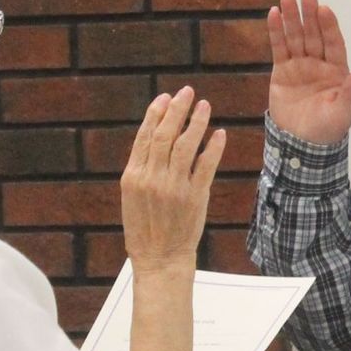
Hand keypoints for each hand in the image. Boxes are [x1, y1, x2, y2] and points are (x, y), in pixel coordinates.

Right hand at [120, 87, 224, 272]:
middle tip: (186, 91)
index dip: (156, 114)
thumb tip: (153, 138)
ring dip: (196, 122)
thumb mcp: (131, 196)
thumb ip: (141, 168)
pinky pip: (206, 166)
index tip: (165, 97)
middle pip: (165, 135)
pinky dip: (213, 148)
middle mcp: (153, 178)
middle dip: (177, 109)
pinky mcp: (195, 197)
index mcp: (133, 176)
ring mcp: (175, 187)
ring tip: (204, 105)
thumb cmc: (144, 228)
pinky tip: (219, 133)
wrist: (159, 258)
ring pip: (187, 145)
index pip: (145, 136)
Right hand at [268, 0, 350, 143]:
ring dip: (291, 17)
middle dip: (309, 14)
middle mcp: (319, 64)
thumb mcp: (343, 112)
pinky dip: (276, 32)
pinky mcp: (282, 71)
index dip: (329, 26)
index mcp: (337, 71)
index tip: (324, 8)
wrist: (301, 145)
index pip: (333, 43)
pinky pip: (279, 48)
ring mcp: (300, 65)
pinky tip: (273, 14)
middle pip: (313, 34)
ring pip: (295, 37)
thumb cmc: (327, 131)